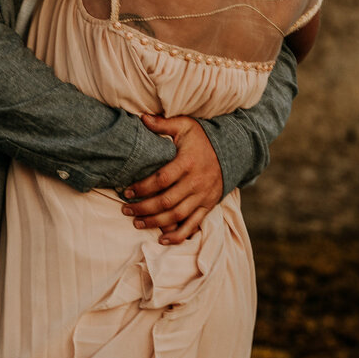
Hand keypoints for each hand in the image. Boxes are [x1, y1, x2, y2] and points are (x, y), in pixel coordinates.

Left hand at [121, 115, 223, 243]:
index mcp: (188, 162)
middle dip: (143, 208)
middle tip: (126, 209)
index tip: (126, 191)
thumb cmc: (202, 138)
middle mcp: (196, 182)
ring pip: (176, 216)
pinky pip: (193, 225)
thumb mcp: (185, 125)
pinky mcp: (208, 206)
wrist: (232, 150)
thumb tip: (141, 118)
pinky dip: (178, 235)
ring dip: (155, 222)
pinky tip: (163, 239)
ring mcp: (203, 196)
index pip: (161, 179)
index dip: (142, 188)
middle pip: (166, 201)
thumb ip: (163, 124)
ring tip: (137, 222)